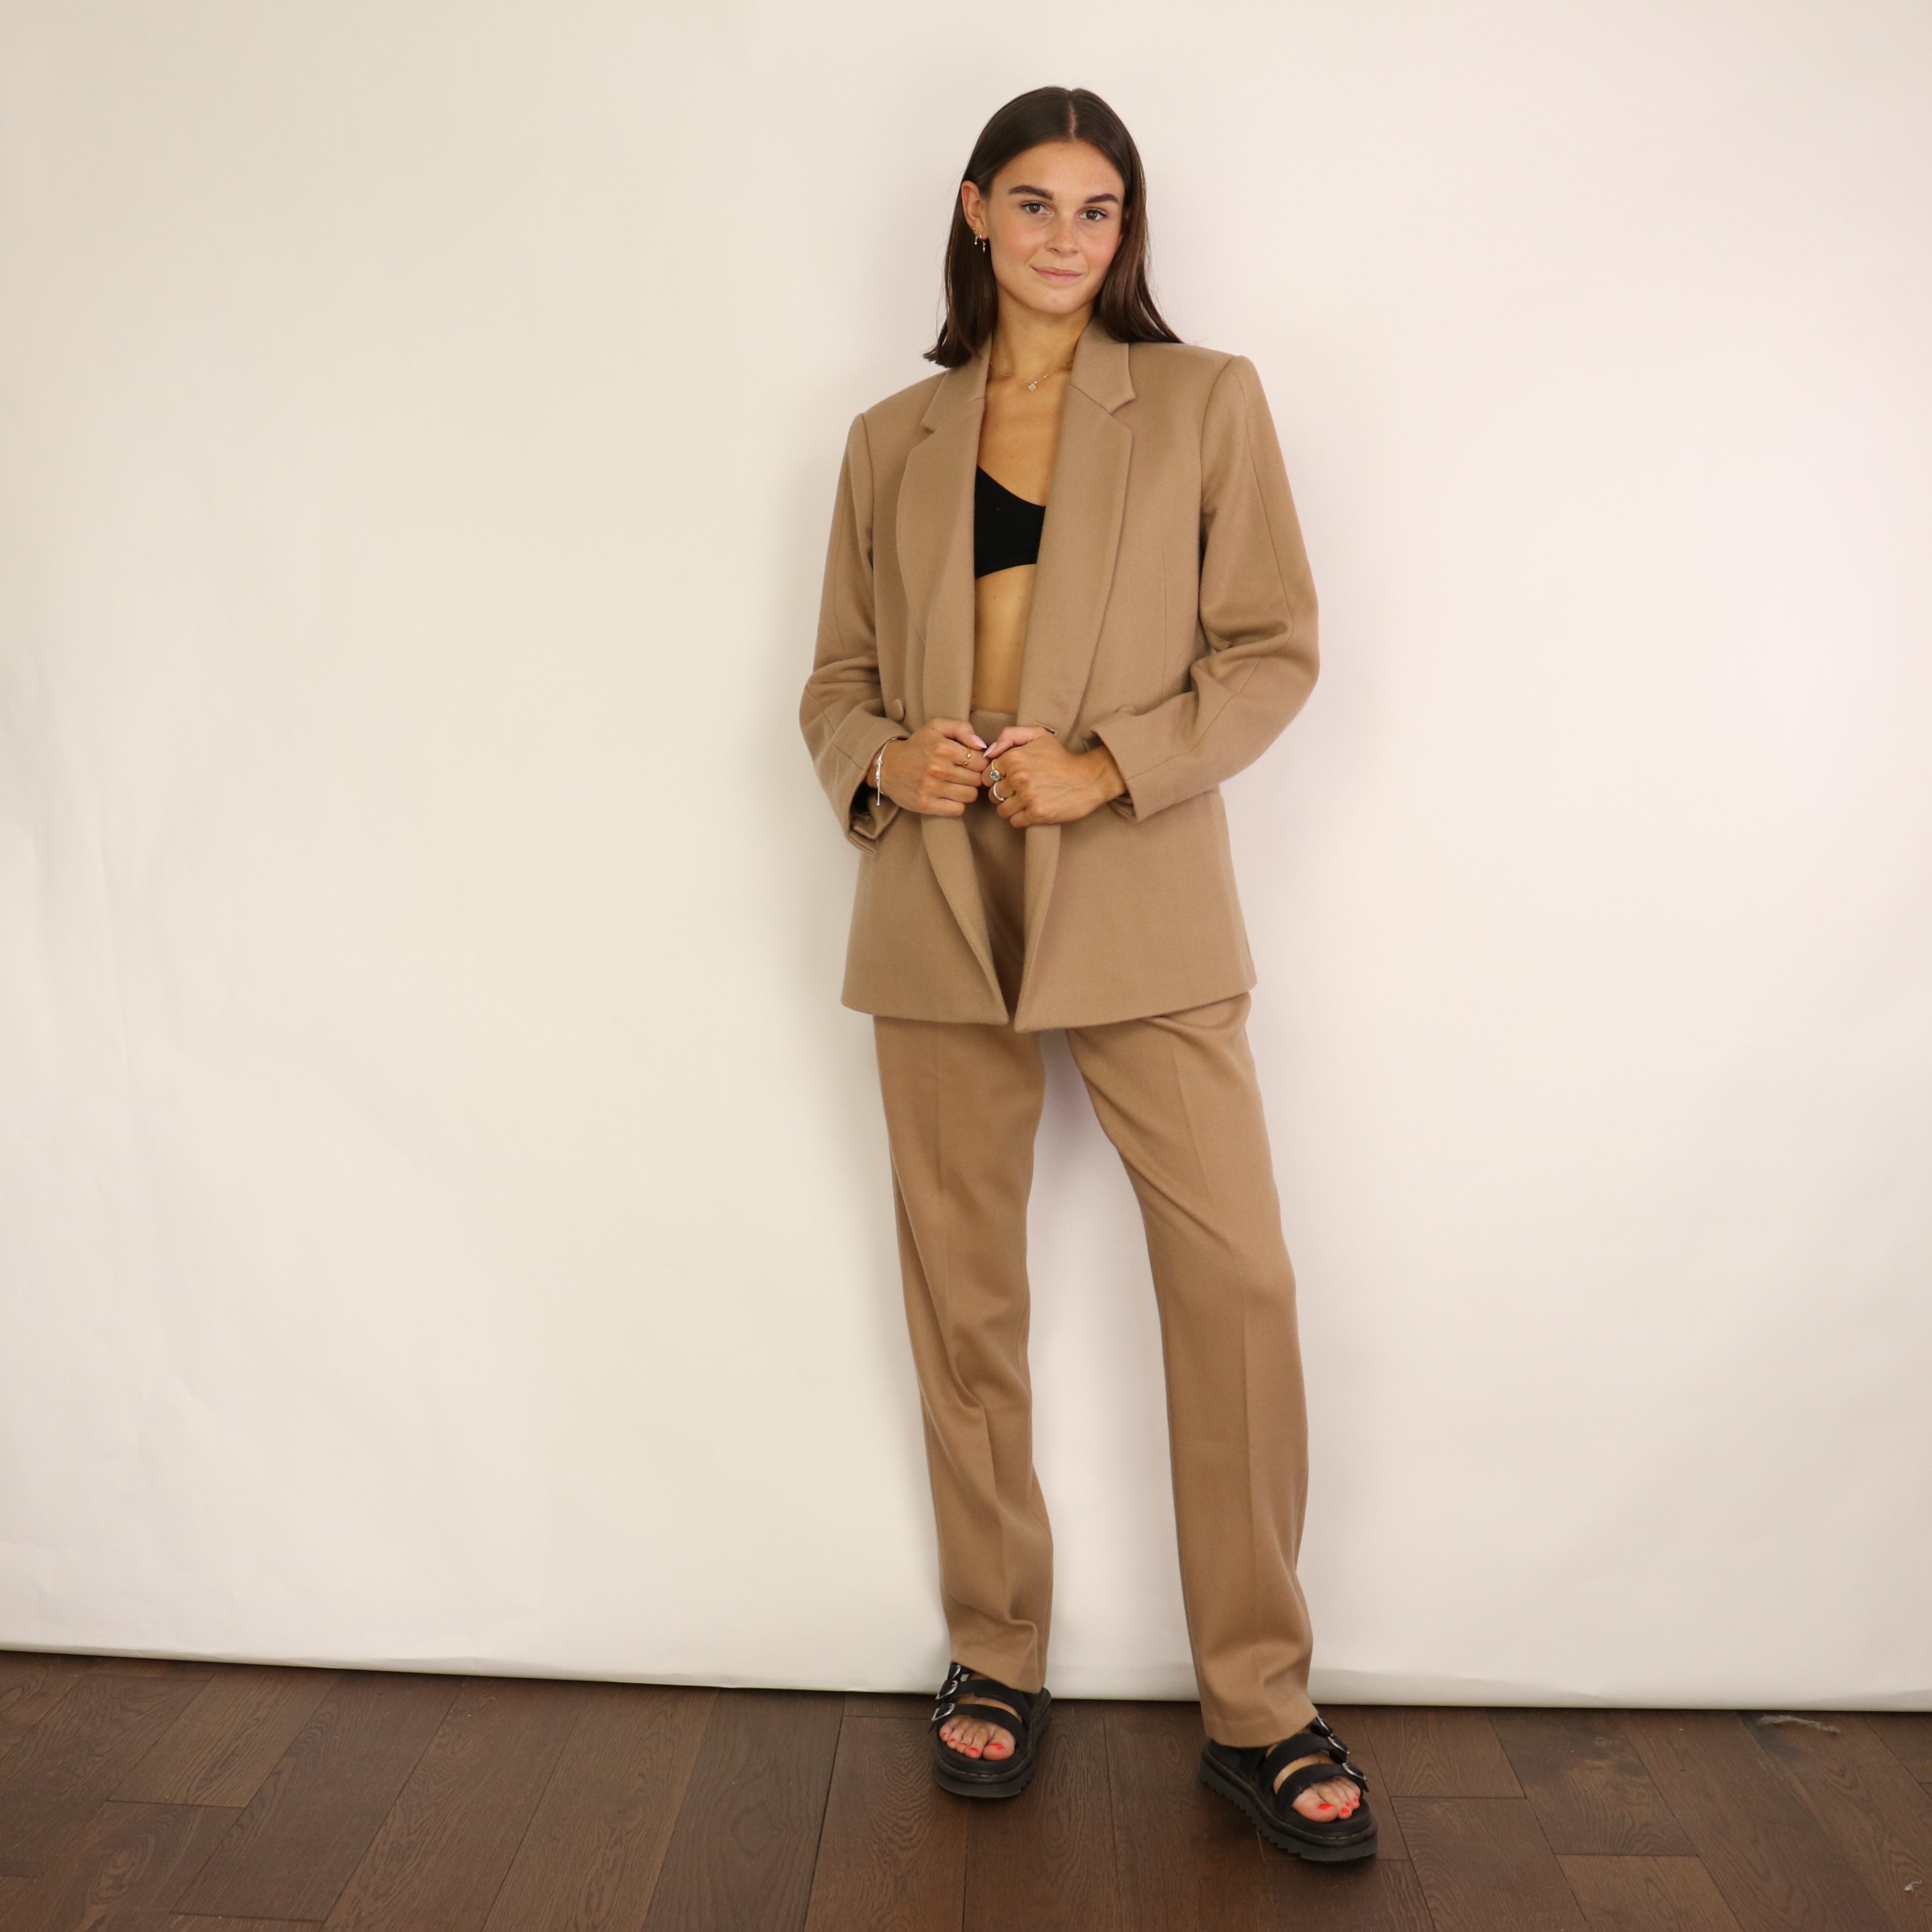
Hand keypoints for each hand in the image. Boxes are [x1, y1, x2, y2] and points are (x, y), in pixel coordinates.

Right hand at [878, 719, 988, 816]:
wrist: (887, 766)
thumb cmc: (917, 746)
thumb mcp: (936, 727)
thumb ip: (961, 728)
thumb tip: (981, 745)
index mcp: (943, 748)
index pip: (980, 761)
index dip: (979, 762)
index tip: (971, 762)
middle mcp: (938, 769)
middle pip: (977, 779)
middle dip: (974, 776)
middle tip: (963, 774)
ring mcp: (931, 788)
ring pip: (970, 795)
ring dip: (966, 791)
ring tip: (956, 785)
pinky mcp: (925, 805)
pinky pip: (958, 810)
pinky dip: (957, 805)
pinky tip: (949, 796)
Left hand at [981, 726, 1126, 827]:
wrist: (1089, 778)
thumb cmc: (1061, 758)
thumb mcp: (1038, 735)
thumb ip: (1010, 735)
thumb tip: (989, 752)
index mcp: (1014, 757)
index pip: (988, 775)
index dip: (997, 779)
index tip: (1009, 780)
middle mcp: (1018, 777)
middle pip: (994, 794)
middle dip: (1004, 794)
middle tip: (1020, 792)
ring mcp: (1027, 796)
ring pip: (1002, 810)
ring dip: (1011, 808)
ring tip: (1025, 802)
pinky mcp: (1037, 813)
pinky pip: (1014, 821)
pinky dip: (1021, 819)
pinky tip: (1031, 810)